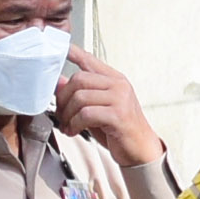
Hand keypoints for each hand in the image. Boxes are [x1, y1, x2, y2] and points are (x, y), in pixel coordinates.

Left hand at [51, 48, 161, 169]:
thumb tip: (59, 84)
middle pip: (79, 79)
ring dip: (67, 115)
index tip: (62, 48)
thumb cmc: (119, 130)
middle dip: (63, 99)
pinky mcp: (118, 115)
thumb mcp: (98, 109)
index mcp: (114, 80)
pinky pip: (86, 114)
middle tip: (61, 114)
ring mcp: (120, 98)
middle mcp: (118, 85)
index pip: (90, 60)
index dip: (74, 53)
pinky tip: (74, 131)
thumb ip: (81, 95)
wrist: (141, 150)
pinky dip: (74, 124)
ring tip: (68, 126)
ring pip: (80, 97)